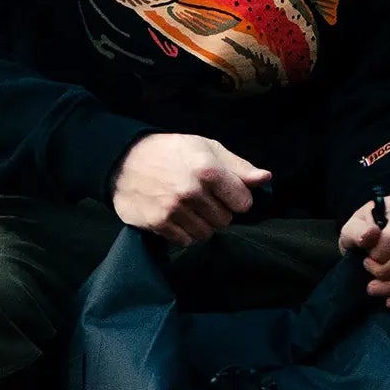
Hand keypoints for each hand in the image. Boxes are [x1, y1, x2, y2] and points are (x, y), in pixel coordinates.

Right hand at [111, 134, 270, 243]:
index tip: (224, 191)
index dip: (236, 198)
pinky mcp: (159, 223)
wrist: (124, 159)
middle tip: (200, 197)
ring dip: (201, 224)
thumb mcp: (206, 148)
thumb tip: (266, 179)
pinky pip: (186, 241)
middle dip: (217, 211)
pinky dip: (184, 232)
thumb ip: (238, 167)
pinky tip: (175, 216)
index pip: (243, 203)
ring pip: (207, 234)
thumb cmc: (170, 151)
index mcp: (209, 170)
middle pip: (225, 221)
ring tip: (187, 207)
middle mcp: (192, 191)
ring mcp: (175, 209)